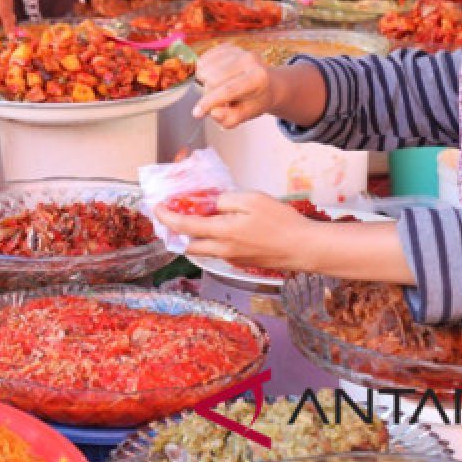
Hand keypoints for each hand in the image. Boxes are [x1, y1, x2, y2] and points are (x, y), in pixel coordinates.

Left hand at [155, 191, 314, 268]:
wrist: (303, 248)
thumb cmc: (282, 223)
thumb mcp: (252, 199)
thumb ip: (225, 199)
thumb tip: (211, 204)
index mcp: (223, 233)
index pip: (184, 226)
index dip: (166, 216)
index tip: (158, 207)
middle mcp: (223, 250)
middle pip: (188, 245)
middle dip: (176, 232)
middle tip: (173, 215)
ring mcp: (232, 258)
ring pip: (204, 248)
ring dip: (195, 235)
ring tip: (199, 216)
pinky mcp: (242, 261)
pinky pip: (219, 250)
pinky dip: (213, 238)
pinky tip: (223, 225)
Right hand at [192, 44, 275, 127]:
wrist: (268, 83)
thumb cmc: (256, 101)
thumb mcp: (246, 115)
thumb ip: (230, 118)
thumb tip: (214, 112)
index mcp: (258, 78)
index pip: (228, 90)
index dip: (209, 103)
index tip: (197, 114)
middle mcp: (249, 60)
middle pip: (213, 78)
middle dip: (209, 93)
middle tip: (218, 100)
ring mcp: (238, 50)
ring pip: (205, 68)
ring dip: (206, 82)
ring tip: (219, 88)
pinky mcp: (228, 46)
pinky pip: (203, 59)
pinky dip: (204, 71)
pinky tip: (216, 77)